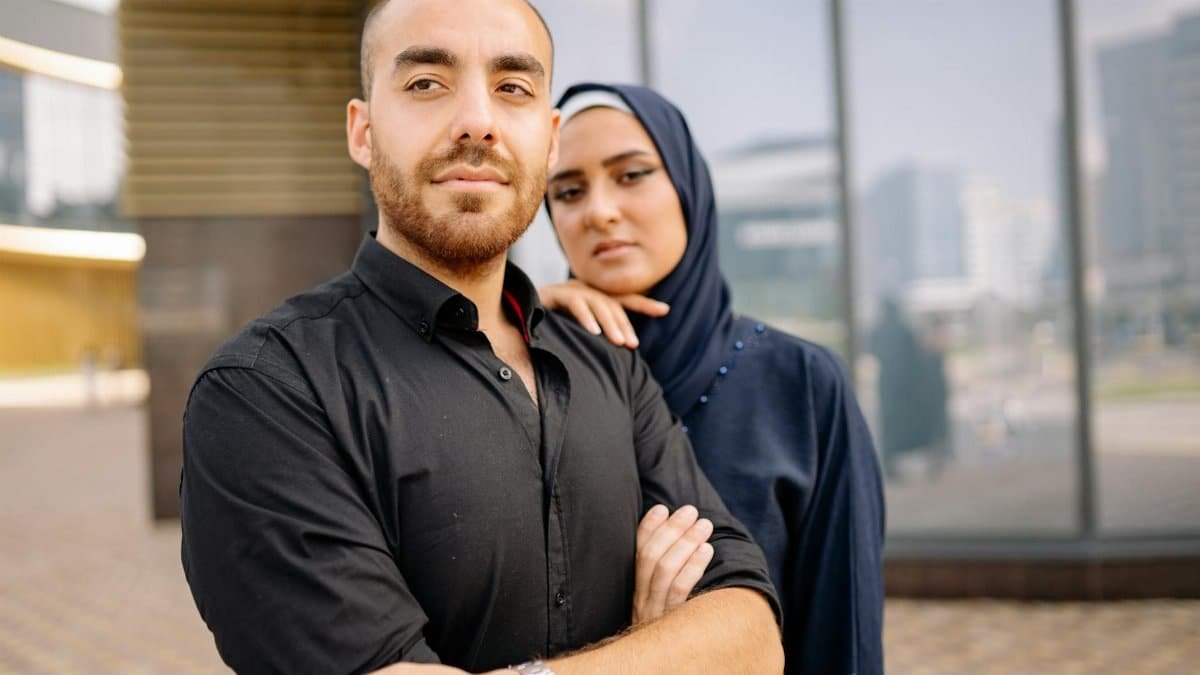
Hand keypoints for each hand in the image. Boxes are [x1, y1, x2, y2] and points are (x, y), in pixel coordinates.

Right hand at [538, 279, 668, 348]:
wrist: (512, 315)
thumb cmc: (547, 329)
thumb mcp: (576, 335)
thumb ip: (596, 338)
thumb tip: (620, 351)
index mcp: (593, 299)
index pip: (624, 300)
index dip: (644, 304)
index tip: (666, 309)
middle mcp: (585, 291)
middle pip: (612, 305)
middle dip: (624, 325)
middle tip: (632, 345)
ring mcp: (570, 290)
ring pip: (598, 303)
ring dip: (610, 324)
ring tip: (619, 342)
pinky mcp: (555, 293)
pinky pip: (575, 302)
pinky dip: (585, 317)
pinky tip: (593, 333)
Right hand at [631, 505, 714, 625]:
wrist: (670, 672)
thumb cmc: (676, 627)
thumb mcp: (662, 603)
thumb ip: (665, 574)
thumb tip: (680, 538)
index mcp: (636, 590)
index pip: (636, 552)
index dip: (648, 528)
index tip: (662, 508)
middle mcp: (640, 600)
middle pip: (650, 556)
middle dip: (671, 529)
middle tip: (691, 511)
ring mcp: (654, 612)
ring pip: (665, 569)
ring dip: (686, 541)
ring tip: (704, 525)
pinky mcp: (671, 623)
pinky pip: (679, 590)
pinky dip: (693, 566)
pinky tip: (707, 549)